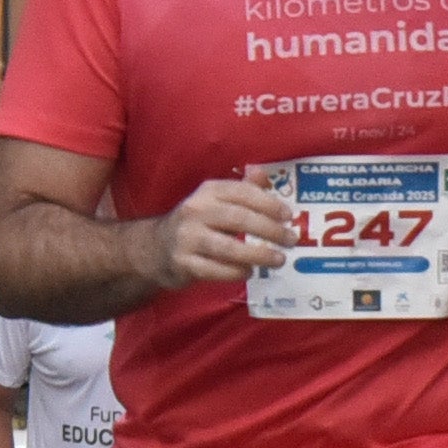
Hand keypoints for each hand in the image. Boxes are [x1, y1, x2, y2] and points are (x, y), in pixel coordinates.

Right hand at [140, 175, 292, 291]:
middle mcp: (196, 211)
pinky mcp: (183, 263)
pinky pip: (215, 270)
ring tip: (278, 260)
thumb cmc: (197, 223)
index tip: (288, 216)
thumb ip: (242, 189)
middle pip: (239, 219)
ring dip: (258, 255)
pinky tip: (249, 272)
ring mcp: (188, 238)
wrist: (156, 248)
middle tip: (291, 240)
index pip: (242, 192)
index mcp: (208, 191)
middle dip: (270, 230)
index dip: (268, 203)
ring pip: (228, 248)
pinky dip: (235, 272)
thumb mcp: (216, 200)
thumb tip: (263, 174)